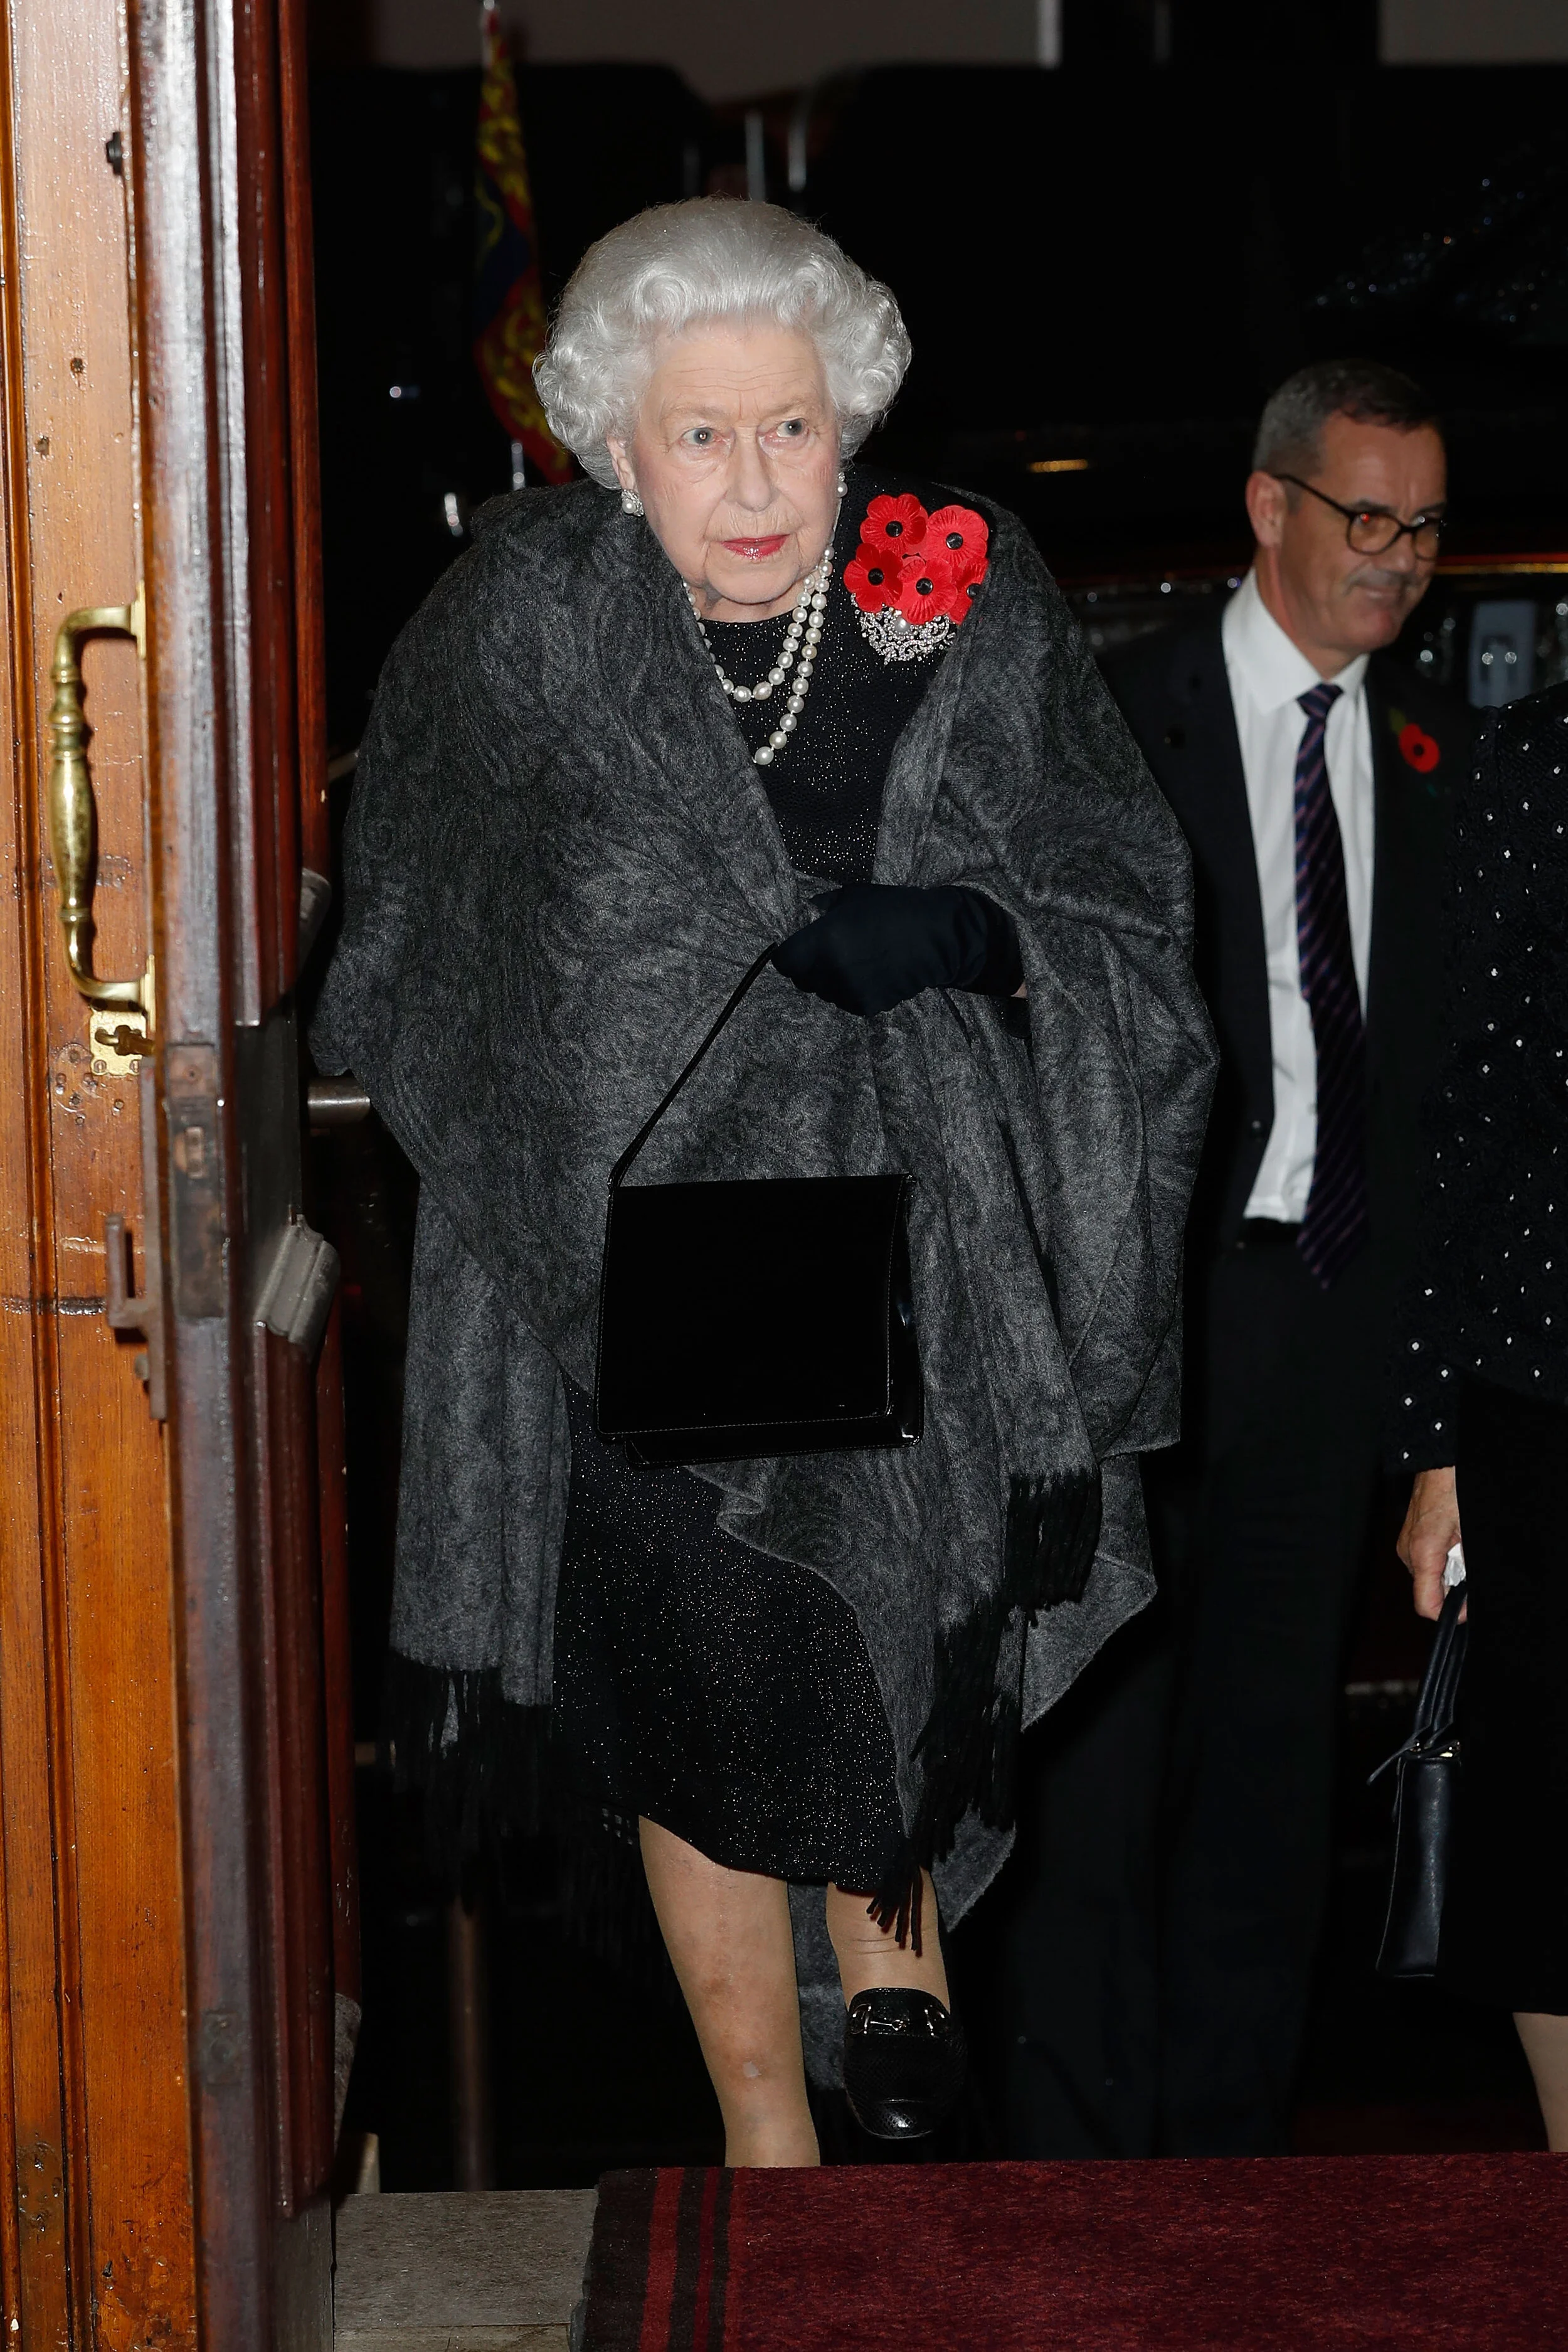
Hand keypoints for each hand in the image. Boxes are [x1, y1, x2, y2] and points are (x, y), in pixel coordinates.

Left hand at [771, 883, 1021, 1016]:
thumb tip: (802, 918)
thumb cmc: (894, 908)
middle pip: (802, 979)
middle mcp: (832, 970)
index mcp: (824, 939)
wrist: (937, 938)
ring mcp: (849, 992)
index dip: (788, 954)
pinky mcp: (866, 1006)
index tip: (798, 947)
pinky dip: (851, 991)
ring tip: (857, 960)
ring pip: (824, 992)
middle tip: (830, 952)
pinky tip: (871, 973)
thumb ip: (821, 908)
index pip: (784, 961)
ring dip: (831, 980)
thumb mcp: (853, 896)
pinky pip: (845, 1001)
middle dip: (809, 967)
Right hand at [1397, 1465, 1459, 1622]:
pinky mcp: (1410, 1537)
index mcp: (1422, 1552)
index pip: (1426, 1605)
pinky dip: (1443, 1558)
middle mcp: (1408, 1551)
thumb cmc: (1454, 1490)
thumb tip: (1464, 1599)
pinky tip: (1454, 1538)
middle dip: (1453, 1585)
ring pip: (1430, 1576)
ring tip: (1460, 1542)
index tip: (1467, 1608)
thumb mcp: (1467, 1533)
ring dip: (1450, 1570)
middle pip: (1430, 1591)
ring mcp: (1406, 1544)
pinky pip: (1427, 1560)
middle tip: (1466, 1559)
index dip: (1450, 1613)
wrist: (1439, 1460)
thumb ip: (1464, 1569)